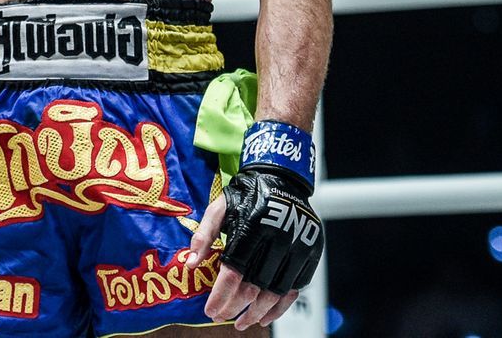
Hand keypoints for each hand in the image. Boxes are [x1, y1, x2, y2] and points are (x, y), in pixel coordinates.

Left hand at [188, 167, 320, 330]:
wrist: (281, 179)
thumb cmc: (245, 194)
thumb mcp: (219, 207)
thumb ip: (204, 234)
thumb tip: (189, 264)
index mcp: (253, 226)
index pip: (235, 271)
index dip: (222, 296)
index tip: (210, 311)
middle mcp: (279, 237)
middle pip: (256, 286)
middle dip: (236, 308)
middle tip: (222, 318)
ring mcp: (299, 246)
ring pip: (277, 292)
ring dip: (258, 312)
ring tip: (242, 322)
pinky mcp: (312, 253)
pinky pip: (296, 288)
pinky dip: (280, 306)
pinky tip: (266, 316)